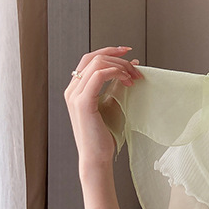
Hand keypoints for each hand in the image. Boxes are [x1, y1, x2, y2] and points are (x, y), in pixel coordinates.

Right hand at [64, 46, 142, 167]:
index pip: (90, 59)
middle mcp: (72, 89)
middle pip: (93, 57)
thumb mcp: (113, 103)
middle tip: (137, 68)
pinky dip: (115, 72)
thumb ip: (118, 84)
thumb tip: (132, 66)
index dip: (109, 51)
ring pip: (97, 63)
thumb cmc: (105, 135)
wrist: (97, 157)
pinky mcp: (82, 102)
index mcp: (77, 89)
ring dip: (120, 66)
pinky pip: (99, 75)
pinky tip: (127, 81)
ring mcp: (75, 95)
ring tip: (134, 77)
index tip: (128, 52)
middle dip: (118, 57)